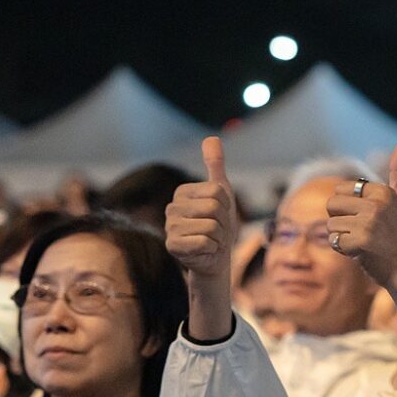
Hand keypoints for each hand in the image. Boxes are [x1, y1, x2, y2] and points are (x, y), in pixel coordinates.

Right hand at [164, 137, 240, 340]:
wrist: (215, 259)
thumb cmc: (219, 226)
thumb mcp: (221, 193)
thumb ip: (215, 166)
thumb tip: (211, 137)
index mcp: (182, 193)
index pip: (217, 191)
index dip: (226, 207)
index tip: (218, 216)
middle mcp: (172, 208)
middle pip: (214, 208)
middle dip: (223, 224)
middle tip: (216, 231)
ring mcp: (170, 227)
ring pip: (211, 227)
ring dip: (218, 238)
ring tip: (210, 241)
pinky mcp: (172, 246)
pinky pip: (205, 242)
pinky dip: (211, 250)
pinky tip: (203, 252)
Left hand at [326, 144, 396, 303]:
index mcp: (383, 191)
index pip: (342, 190)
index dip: (349, 208)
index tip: (368, 220)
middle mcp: (377, 203)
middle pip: (331, 204)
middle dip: (340, 221)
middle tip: (361, 233)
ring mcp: (370, 221)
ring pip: (330, 224)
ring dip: (342, 238)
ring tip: (363, 244)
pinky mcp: (362, 240)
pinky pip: (334, 241)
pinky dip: (344, 251)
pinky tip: (361, 254)